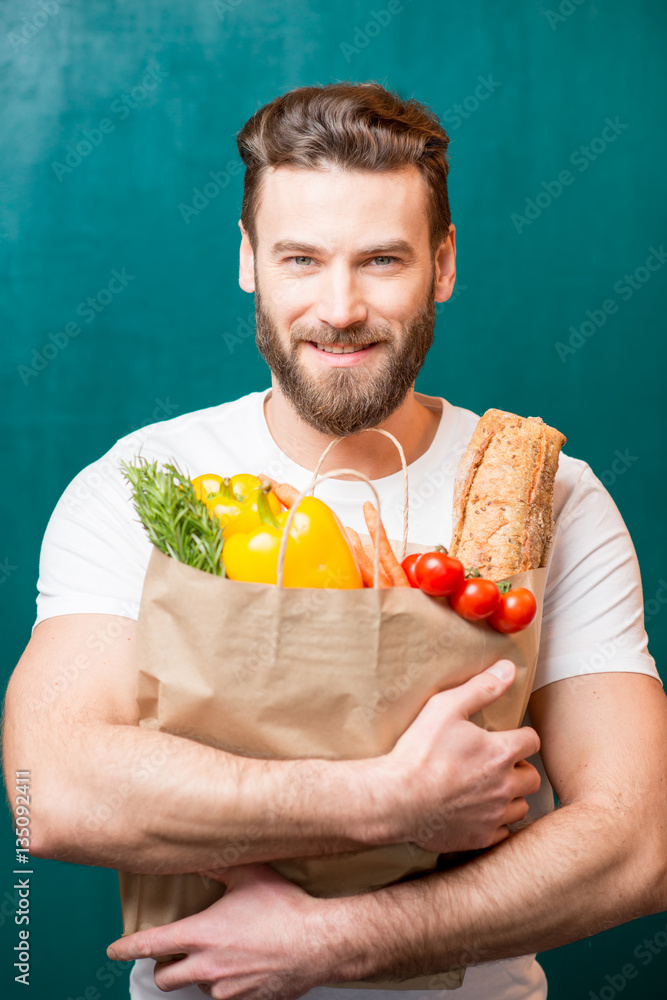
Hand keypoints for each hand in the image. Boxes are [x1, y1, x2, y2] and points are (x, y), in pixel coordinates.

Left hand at [107, 864, 335, 998]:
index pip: (151, 945)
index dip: (127, 949)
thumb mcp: (249, 876)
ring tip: (223, 953)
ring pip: (196, 987)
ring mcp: (226, 989)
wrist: (320, 943)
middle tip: (174, 953)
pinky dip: (226, 983)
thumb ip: (219, 867)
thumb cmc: (286, 908)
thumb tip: (200, 858)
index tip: (114, 951)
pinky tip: (243, 964)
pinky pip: (224, 995)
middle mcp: (207, 966)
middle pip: (164, 978)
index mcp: (202, 935)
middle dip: (163, 967)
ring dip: (199, 974)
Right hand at [375, 660, 540, 852]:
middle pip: (533, 777)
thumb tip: (509, 668)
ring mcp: (493, 815)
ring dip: (511, 796)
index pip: (532, 741)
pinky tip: (477, 812)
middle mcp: (505, 786)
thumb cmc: (419, 752)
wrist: (396, 799)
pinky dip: (495, 821)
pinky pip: (503, 831)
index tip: (507, 737)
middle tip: (498, 763)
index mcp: (501, 753)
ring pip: (521, 806)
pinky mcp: (480, 838)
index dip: (521, 736)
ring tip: (490, 788)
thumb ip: (482, 688)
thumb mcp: (446, 708)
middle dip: (520, 767)